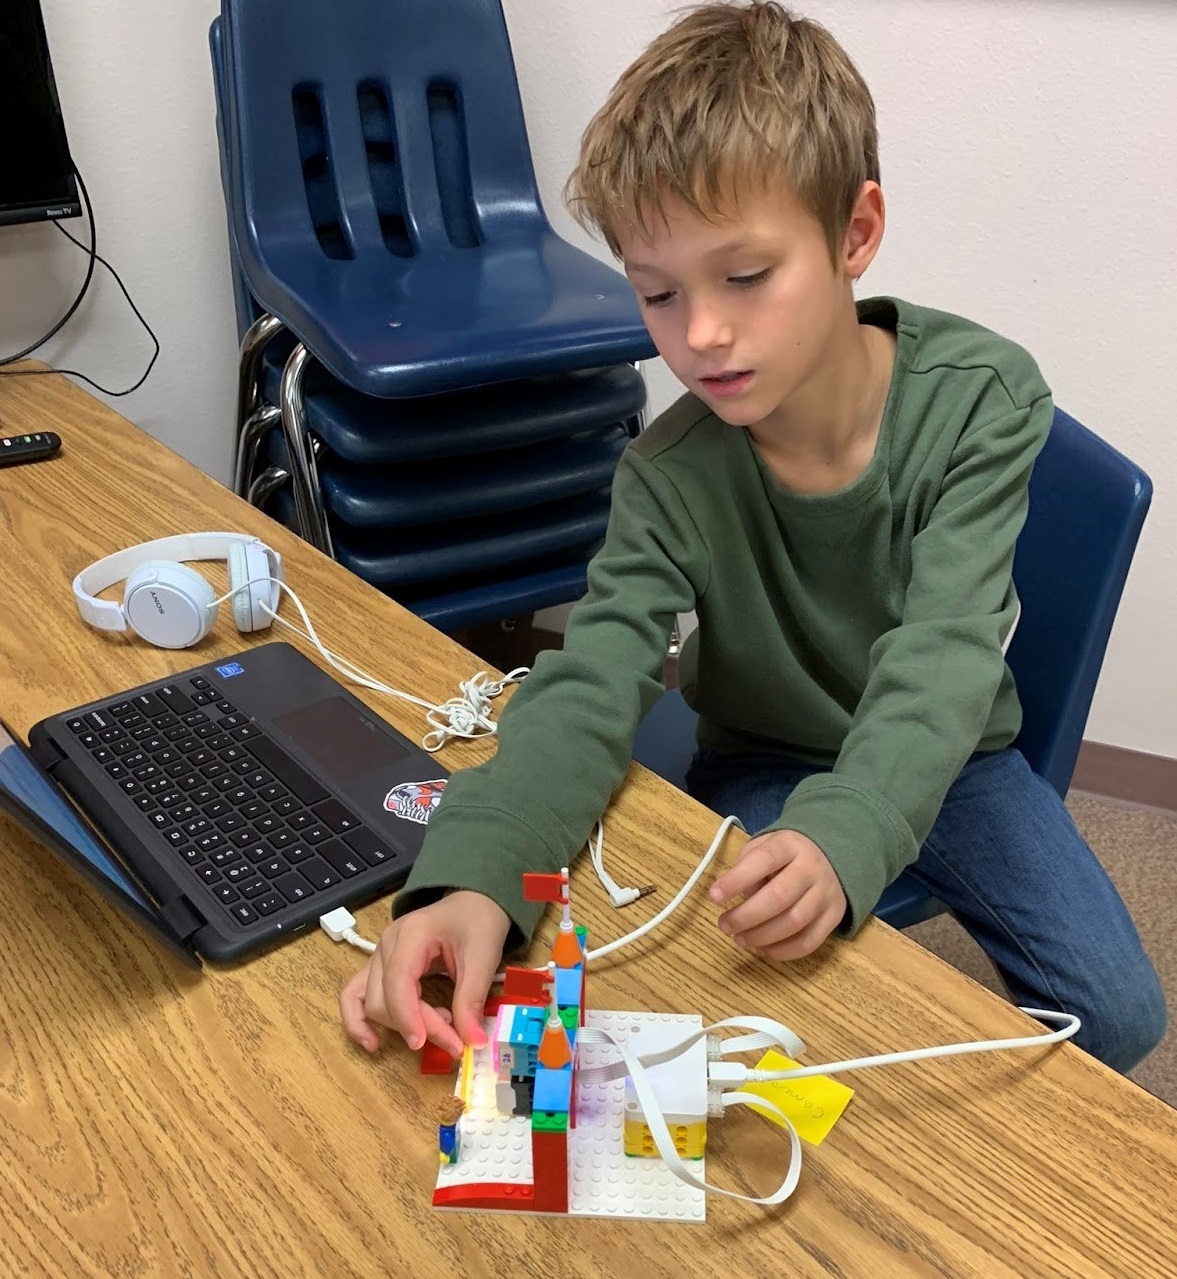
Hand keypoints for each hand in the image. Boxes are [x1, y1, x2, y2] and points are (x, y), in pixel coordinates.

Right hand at [338, 890, 509, 1056]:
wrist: (473, 905)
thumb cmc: (477, 923)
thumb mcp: (482, 958)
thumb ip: (471, 1000)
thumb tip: (472, 1042)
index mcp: (411, 933)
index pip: (397, 981)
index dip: (409, 1016)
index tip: (427, 1042)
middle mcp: (387, 944)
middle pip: (384, 997)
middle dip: (416, 1024)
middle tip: (454, 1039)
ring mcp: (380, 955)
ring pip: (371, 1003)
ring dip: (399, 1025)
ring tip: (438, 1028)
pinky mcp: (380, 967)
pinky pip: (355, 995)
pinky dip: (358, 1021)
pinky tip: (372, 1042)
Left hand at [709, 829, 846, 960]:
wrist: (831, 856)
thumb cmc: (786, 855)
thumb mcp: (764, 846)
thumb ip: (748, 865)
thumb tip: (739, 898)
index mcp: (790, 845)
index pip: (763, 860)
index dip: (737, 880)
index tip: (714, 896)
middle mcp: (812, 868)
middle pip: (779, 896)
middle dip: (746, 916)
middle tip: (724, 925)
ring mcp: (826, 894)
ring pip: (794, 922)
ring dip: (761, 937)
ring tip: (739, 939)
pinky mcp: (834, 917)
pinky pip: (809, 942)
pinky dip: (782, 951)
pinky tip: (762, 949)